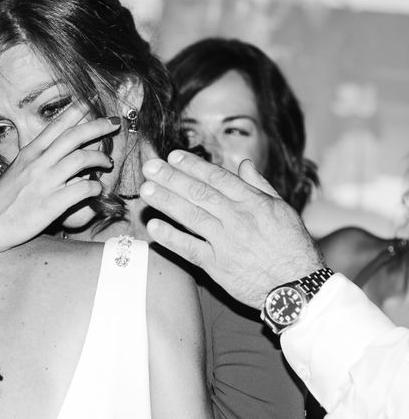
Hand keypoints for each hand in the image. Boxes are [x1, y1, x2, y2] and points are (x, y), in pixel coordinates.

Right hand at [0, 105, 119, 251]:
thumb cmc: (2, 199)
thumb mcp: (18, 170)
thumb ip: (37, 159)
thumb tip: (59, 153)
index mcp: (30, 153)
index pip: (57, 125)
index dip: (77, 110)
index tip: (92, 100)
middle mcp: (38, 163)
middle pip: (74, 136)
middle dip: (98, 126)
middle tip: (113, 123)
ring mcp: (45, 182)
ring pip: (82, 159)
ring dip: (100, 158)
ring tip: (108, 162)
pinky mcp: (51, 204)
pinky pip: (82, 189)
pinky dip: (95, 187)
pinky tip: (97, 190)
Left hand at [140, 150, 322, 308]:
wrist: (298, 288)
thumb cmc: (292, 247)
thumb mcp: (283, 210)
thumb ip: (260, 186)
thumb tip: (243, 164)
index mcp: (253, 202)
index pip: (217, 178)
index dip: (193, 165)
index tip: (173, 156)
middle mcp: (237, 219)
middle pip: (198, 193)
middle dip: (171, 177)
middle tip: (150, 167)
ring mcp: (225, 242)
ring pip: (190, 216)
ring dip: (166, 201)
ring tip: (146, 190)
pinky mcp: (217, 266)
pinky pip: (189, 248)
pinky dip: (170, 237)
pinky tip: (154, 226)